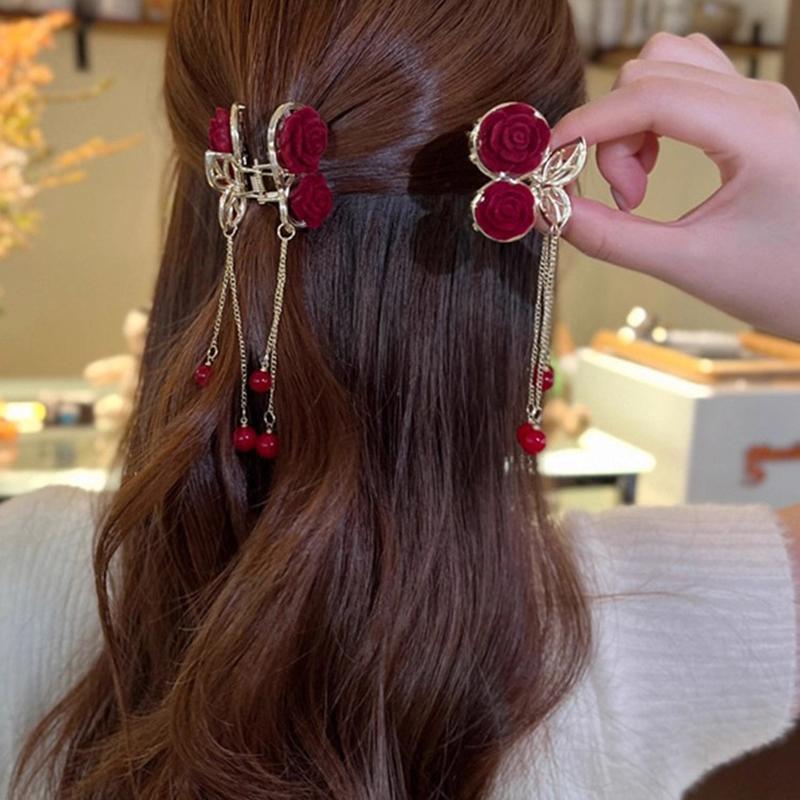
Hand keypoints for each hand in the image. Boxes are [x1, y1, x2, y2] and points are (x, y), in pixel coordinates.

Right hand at [553, 33, 799, 340]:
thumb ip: (610, 238)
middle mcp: (759, 100)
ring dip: (631, 118)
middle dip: (612, 134)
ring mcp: (758, 101)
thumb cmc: (785, 281)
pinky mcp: (752, 114)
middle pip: (649, 74)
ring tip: (640, 179)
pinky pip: (687, 82)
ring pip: (667, 66)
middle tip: (625, 198)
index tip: (549, 166)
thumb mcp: (688, 265)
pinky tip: (655, 159)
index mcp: (754, 131)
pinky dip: (652, 113)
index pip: (647, 96)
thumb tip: (552, 214)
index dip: (585, 126)